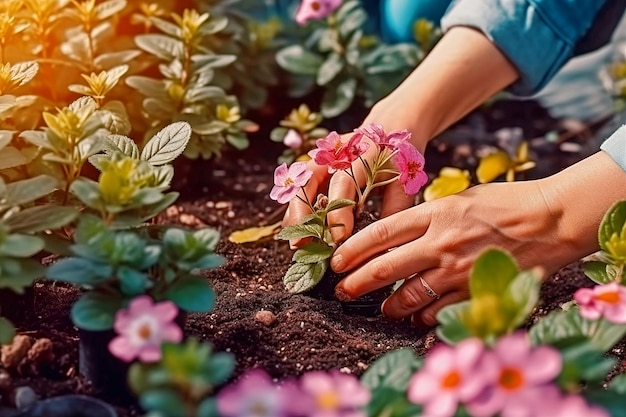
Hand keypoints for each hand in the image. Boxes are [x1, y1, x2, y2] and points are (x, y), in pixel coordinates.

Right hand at [282, 133, 415, 243]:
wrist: (391, 129)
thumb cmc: (398, 161)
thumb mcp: (404, 182)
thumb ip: (393, 209)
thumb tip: (381, 245)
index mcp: (361, 154)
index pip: (343, 183)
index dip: (338, 213)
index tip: (338, 240)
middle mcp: (334, 154)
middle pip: (307, 181)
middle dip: (301, 215)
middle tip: (301, 244)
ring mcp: (320, 159)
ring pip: (297, 185)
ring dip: (294, 216)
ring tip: (296, 244)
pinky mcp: (314, 168)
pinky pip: (298, 191)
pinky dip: (297, 213)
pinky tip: (299, 233)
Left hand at [329, 179, 582, 326]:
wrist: (550, 219)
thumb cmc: (503, 203)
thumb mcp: (457, 199)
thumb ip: (426, 218)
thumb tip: (395, 238)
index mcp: (433, 213)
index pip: (380, 233)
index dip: (352, 250)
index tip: (336, 262)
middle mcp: (440, 243)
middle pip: (385, 268)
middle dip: (357, 284)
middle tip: (342, 291)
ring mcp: (457, 270)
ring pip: (409, 297)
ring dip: (388, 306)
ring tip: (381, 308)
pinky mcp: (475, 291)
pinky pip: (438, 311)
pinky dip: (423, 316)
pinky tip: (417, 316)